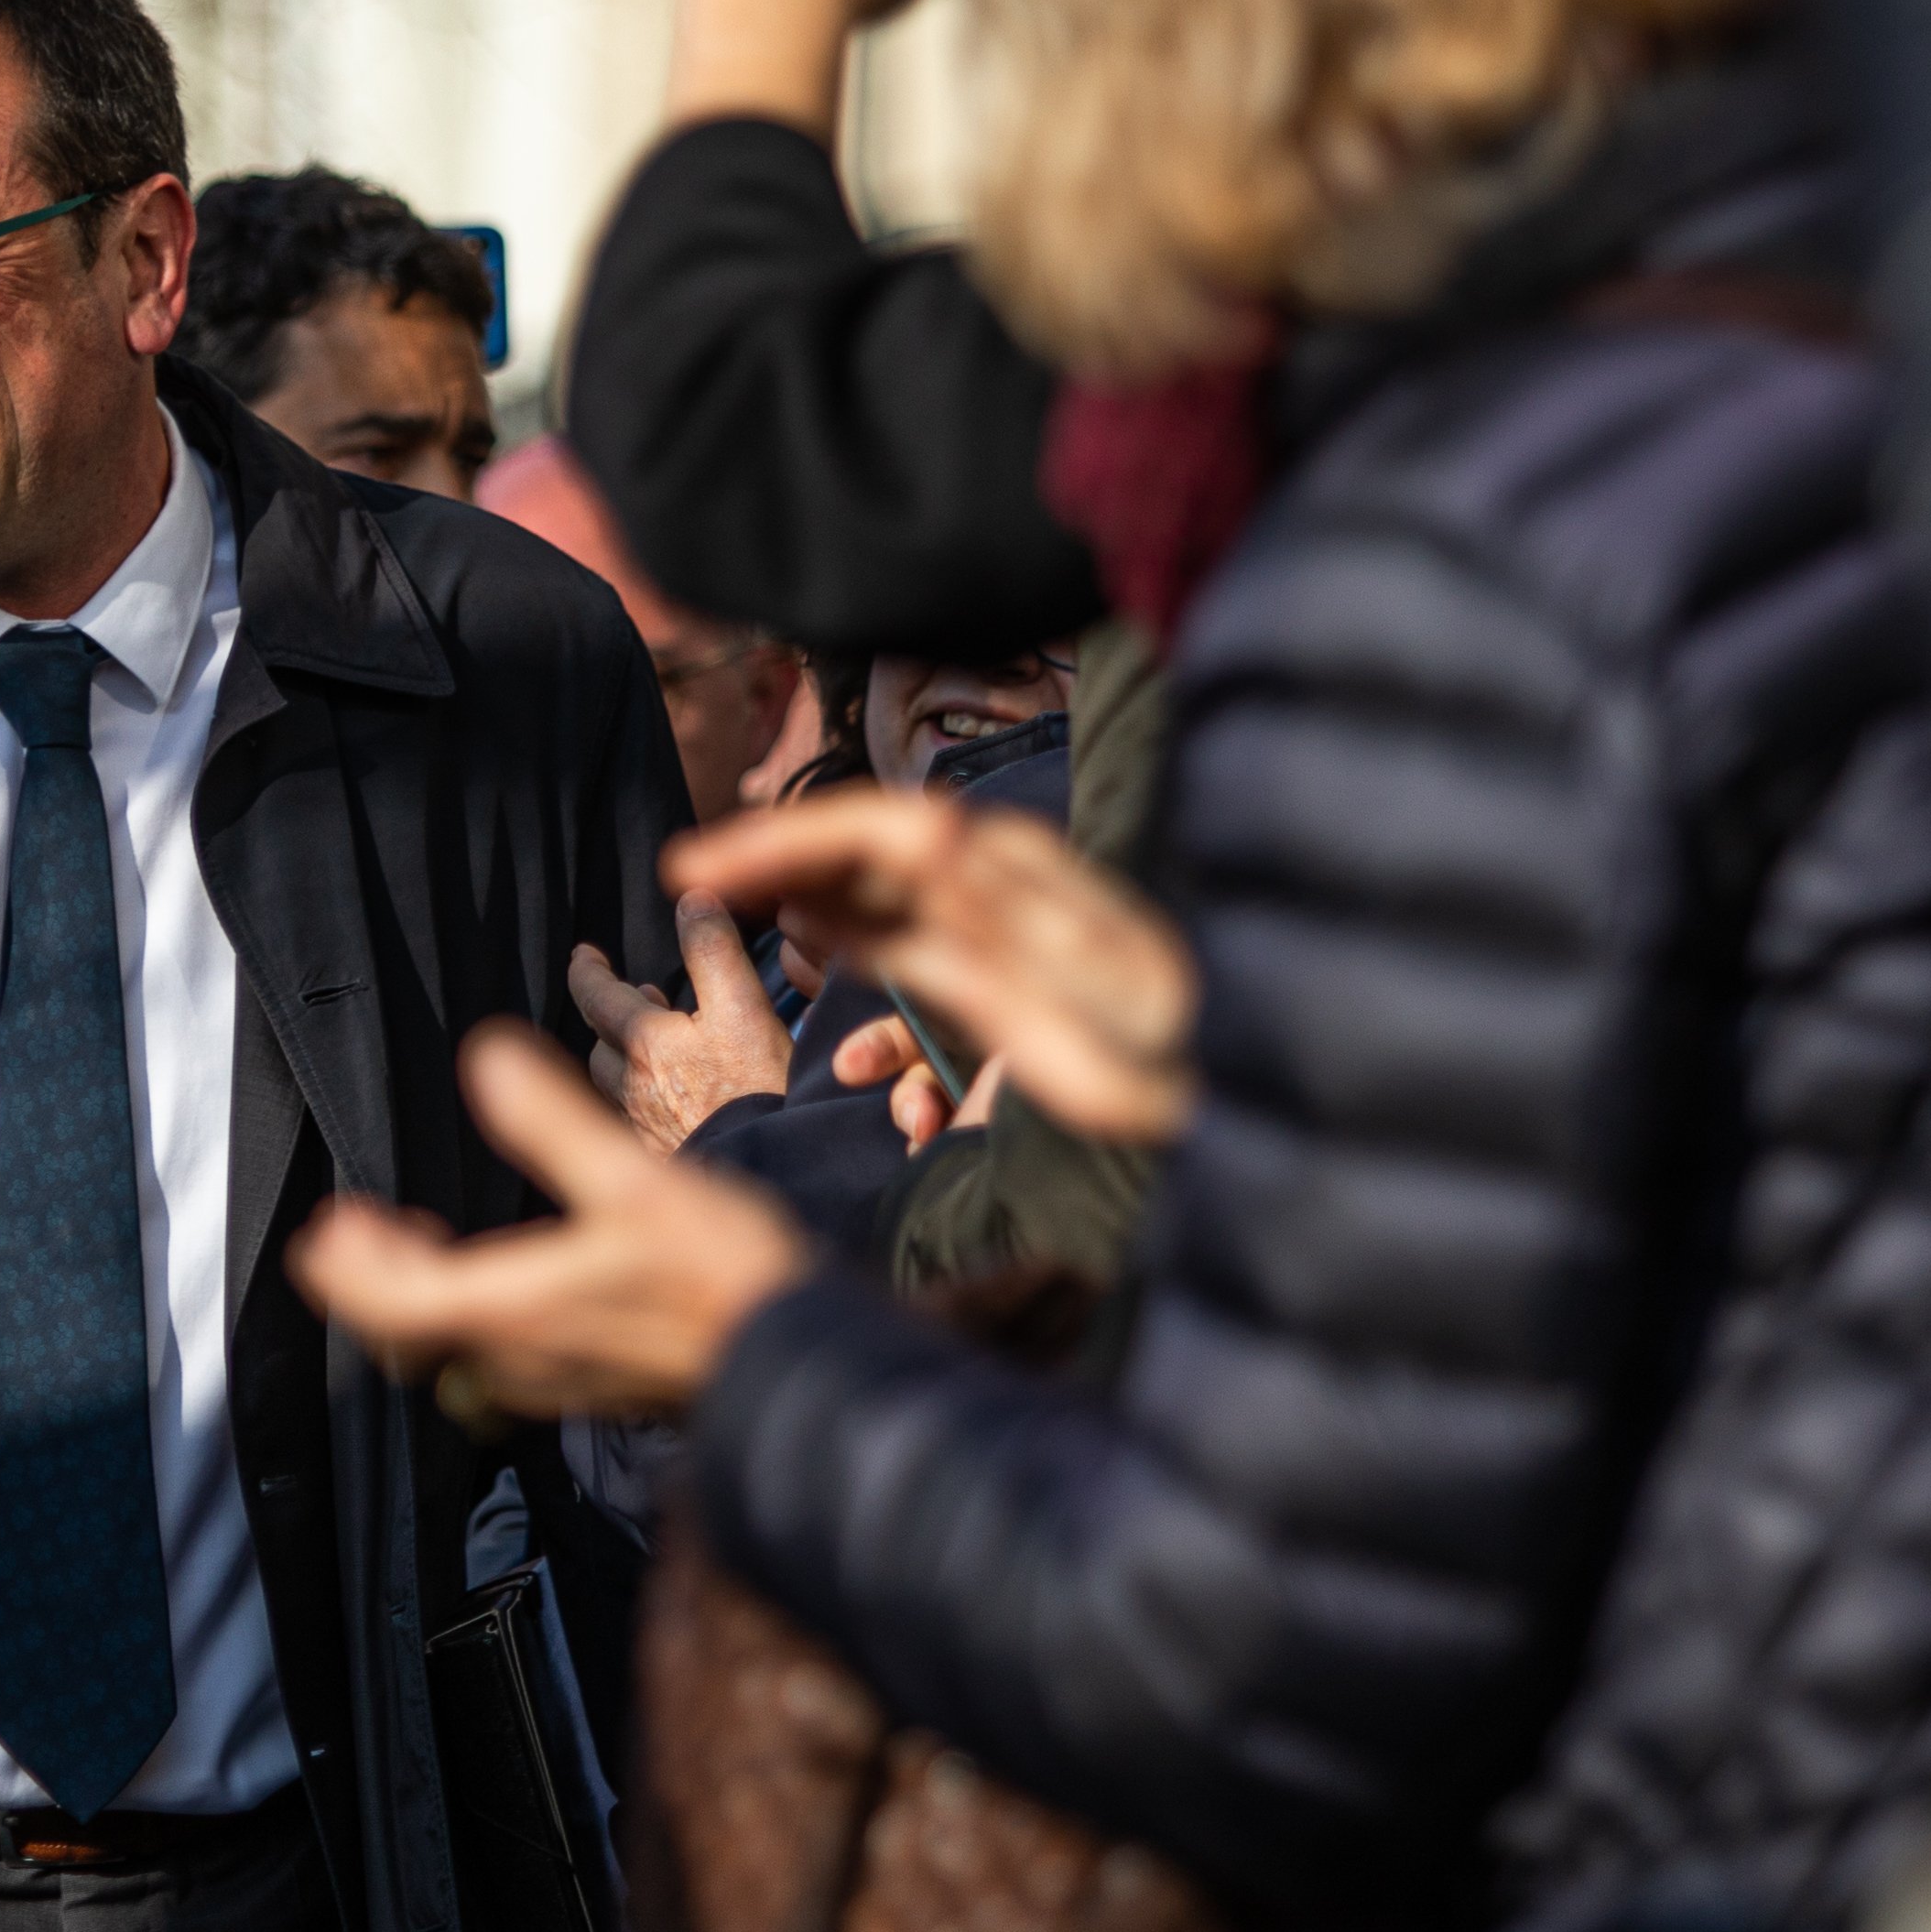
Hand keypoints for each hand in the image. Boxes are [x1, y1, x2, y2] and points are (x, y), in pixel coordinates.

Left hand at [288, 1023, 818, 1420]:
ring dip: (417, 1296)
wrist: (798, 1355)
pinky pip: (501, 1355)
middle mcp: (522, 1358)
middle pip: (412, 1331)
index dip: (349, 1269)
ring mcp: (558, 1379)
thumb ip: (552, 1120)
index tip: (322, 1233)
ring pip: (455, 1346)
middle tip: (344, 1236)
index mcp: (515, 1308)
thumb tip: (483, 1055)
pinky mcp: (595, 1381)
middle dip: (370, 1281)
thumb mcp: (634, 1177)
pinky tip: (497, 1279)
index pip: (395, 1301)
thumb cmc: (719, 1270)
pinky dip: (468, 1314)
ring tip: (403, 1245)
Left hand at [572, 898, 795, 1148]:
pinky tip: (677, 1102)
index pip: (594, 995)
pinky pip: (639, 1121)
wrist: (772, 1182)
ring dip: (627, 1059)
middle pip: (602, 1043)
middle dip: (610, 1015)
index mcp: (643, 1045)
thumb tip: (690, 900)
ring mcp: (644, 1132)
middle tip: (630, 997)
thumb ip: (714, 953)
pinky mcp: (663, 1163)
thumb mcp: (744, 1011)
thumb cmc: (758, 1099)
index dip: (586, 970)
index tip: (584, 955)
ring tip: (654, 1046)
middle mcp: (631, 1090)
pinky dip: (647, 1099)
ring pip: (617, 1085)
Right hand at [669, 788, 1197, 1143]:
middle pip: (863, 858)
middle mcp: (1001, 888)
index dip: (779, 841)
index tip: (696, 871)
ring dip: (842, 979)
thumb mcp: (1083, 998)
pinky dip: (899, 1044)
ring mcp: (1004, 931)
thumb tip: (926, 830)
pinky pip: (928, 989)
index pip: (872, 829)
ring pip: (886, 927)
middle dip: (778, 878)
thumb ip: (991, 919)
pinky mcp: (1013, 983)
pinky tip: (898, 1103)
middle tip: (692, 889)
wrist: (1238, 1102)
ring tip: (836, 1066)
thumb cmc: (1169, 1059)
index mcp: (1011, 876)